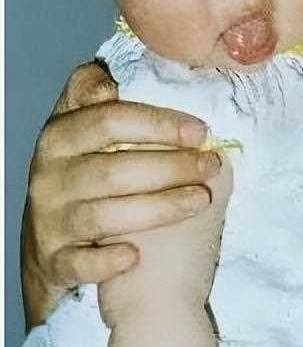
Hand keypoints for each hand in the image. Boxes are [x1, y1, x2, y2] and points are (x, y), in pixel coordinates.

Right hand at [21, 62, 220, 326]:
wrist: (47, 243)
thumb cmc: (79, 169)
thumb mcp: (80, 125)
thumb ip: (92, 91)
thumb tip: (109, 83)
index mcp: (59, 135)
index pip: (108, 120)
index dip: (158, 123)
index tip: (200, 130)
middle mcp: (49, 176)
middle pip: (113, 169)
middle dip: (171, 167)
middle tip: (212, 165)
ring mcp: (50, 221)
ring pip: (105, 215)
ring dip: (160, 208)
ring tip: (201, 199)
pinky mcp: (53, 261)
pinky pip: (80, 263)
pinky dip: (106, 260)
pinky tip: (136, 256)